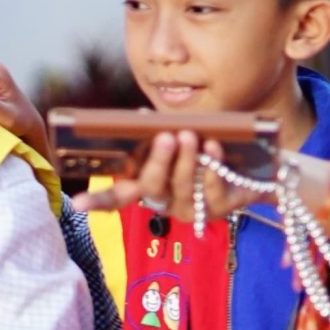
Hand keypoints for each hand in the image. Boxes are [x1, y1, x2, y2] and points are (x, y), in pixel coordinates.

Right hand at [71, 132, 278, 223]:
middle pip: (151, 188)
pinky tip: (213, 147)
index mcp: (148, 186)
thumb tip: (140, 118)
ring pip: (181, 187)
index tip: (77, 204)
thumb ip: (159, 132)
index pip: (117, 197)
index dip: (97, 201)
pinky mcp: (217, 210)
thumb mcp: (179, 140)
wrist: (252, 169)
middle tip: (166, 136)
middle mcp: (165, 202)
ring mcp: (191, 209)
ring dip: (185, 159)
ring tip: (189, 135)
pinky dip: (211, 165)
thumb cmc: (204, 152)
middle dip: (158, 162)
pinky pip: (210, 189)